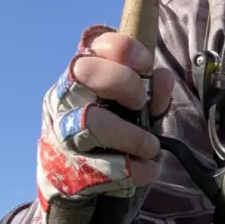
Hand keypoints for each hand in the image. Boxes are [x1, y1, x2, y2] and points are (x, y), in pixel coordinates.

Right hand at [34, 25, 174, 223]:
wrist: (76, 179)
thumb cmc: (112, 128)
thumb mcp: (136, 105)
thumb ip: (152, 89)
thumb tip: (162, 79)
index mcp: (83, 74)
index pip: (95, 44)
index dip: (123, 48)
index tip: (145, 63)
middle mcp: (65, 97)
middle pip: (84, 70)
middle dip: (122, 82)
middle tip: (140, 103)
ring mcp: (62, 132)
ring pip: (92, 122)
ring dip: (132, 136)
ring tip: (151, 147)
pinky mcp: (68, 166)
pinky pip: (104, 166)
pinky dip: (133, 169)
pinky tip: (143, 168)